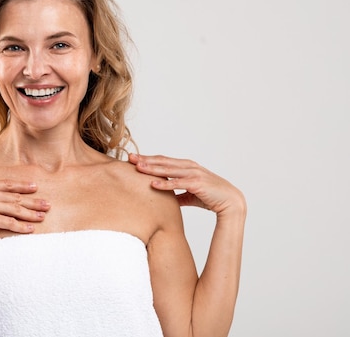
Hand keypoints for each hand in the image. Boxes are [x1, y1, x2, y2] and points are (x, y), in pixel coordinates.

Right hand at [0, 173, 49, 238]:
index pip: (6, 184)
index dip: (22, 185)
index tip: (34, 186)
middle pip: (15, 197)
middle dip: (33, 200)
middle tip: (48, 203)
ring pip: (15, 209)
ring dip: (31, 213)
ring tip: (44, 216)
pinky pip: (8, 222)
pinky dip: (21, 226)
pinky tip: (31, 229)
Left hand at [128, 153, 245, 215]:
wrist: (231, 202)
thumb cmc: (211, 197)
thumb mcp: (191, 194)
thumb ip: (178, 194)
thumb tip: (167, 199)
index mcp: (187, 166)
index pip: (163, 160)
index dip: (148, 159)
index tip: (134, 159)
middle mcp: (189, 167)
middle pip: (163, 161)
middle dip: (146, 159)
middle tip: (129, 158)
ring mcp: (194, 174)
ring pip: (168, 170)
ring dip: (152, 168)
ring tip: (137, 168)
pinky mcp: (197, 184)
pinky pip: (178, 183)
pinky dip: (165, 183)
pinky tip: (152, 183)